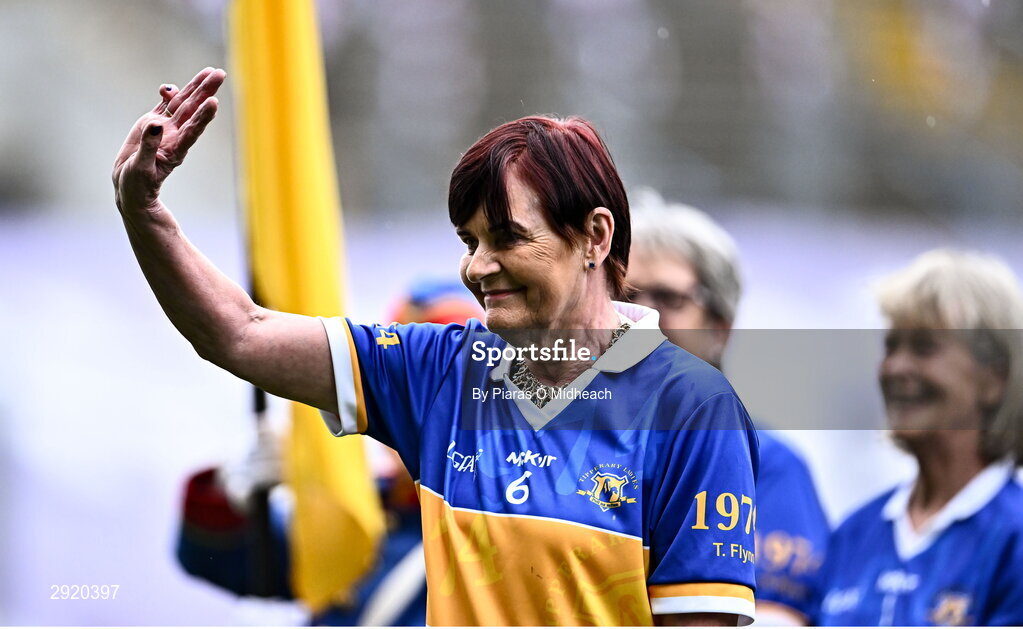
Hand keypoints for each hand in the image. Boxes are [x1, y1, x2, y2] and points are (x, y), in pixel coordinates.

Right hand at [112, 67, 224, 214]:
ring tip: (211, 71)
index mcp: (176, 150)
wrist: (131, 185)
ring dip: (195, 88)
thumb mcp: (141, 169)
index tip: (214, 102)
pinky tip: (171, 86)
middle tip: (220, 74)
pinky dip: (169, 94)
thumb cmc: (138, 183)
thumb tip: (155, 124)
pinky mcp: (153, 124)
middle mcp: (175, 136)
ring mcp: (166, 129)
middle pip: (193, 110)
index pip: (193, 130)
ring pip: (183, 104)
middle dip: (206, 91)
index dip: (203, 116)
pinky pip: (165, 106)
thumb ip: (149, 147)